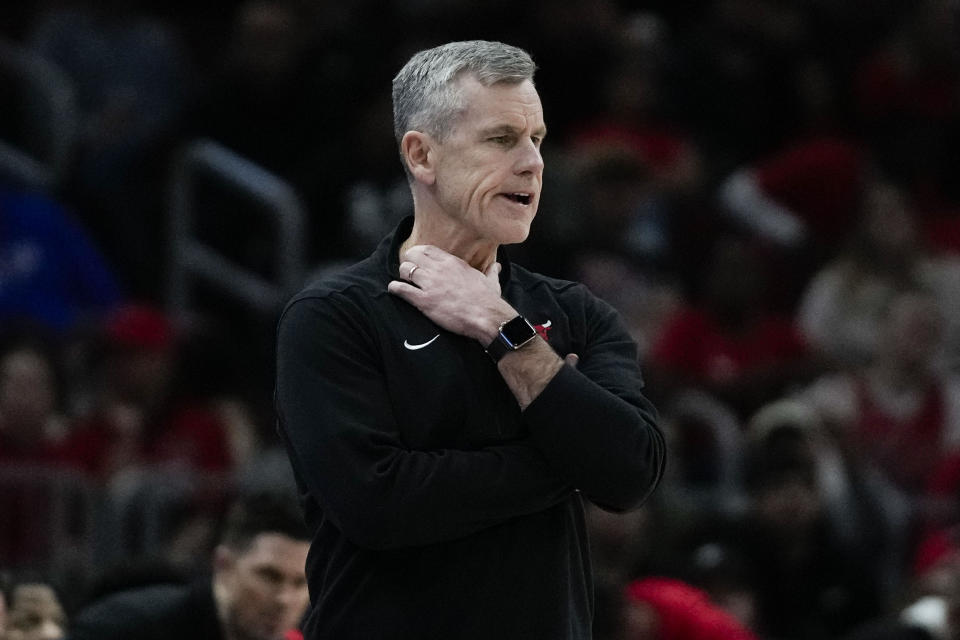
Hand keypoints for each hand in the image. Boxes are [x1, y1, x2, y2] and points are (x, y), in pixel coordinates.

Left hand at [387, 245, 515, 342]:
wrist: (487, 317)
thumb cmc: (489, 300)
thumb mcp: (491, 281)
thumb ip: (491, 271)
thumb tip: (497, 266)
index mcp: (453, 262)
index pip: (427, 249)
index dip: (418, 254)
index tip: (417, 260)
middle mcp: (439, 270)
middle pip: (412, 256)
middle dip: (408, 263)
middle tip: (409, 272)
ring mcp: (430, 284)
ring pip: (405, 270)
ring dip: (402, 276)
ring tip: (404, 282)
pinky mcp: (424, 301)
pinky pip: (401, 289)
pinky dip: (395, 289)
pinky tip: (395, 290)